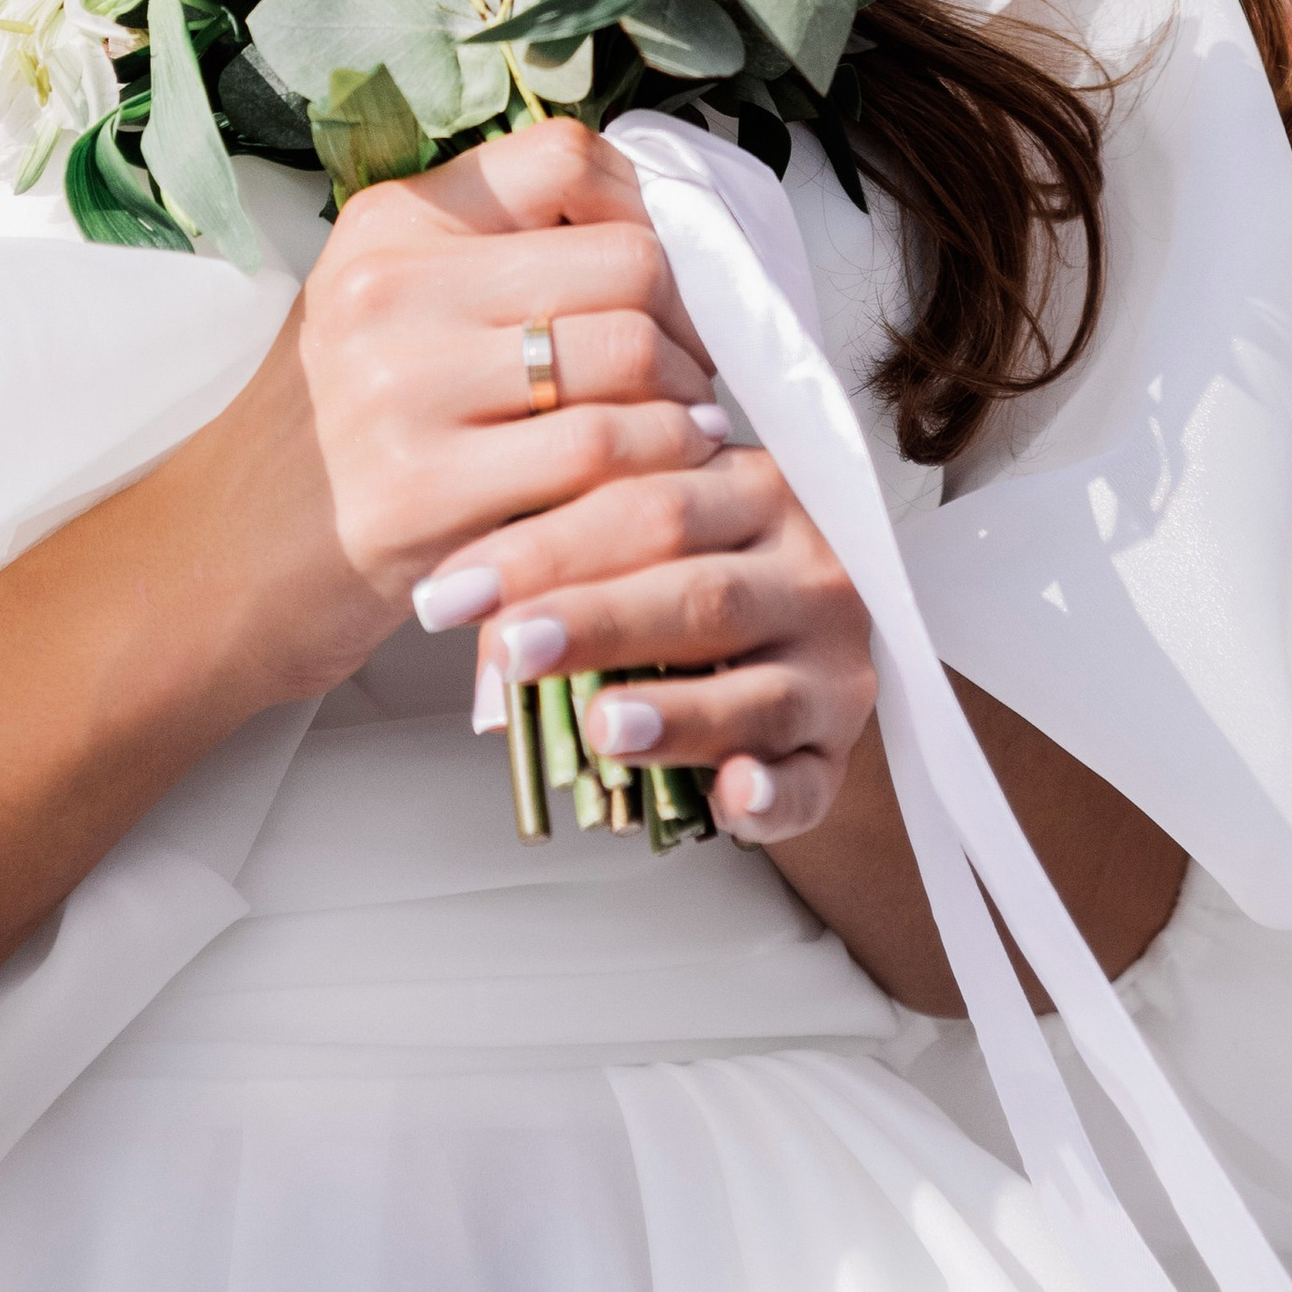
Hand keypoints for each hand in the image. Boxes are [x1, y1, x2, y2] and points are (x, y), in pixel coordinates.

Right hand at [247, 120, 727, 697]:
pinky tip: (655, 492)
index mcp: (389, 226)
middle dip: (688, 326)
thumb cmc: (329, 442)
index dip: (648, 213)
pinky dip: (656, 474)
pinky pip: (600, 459)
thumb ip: (490, 260)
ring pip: (629, 359)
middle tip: (691, 378)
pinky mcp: (422, 492)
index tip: (663, 282)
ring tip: (682, 438)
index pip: (565, 159)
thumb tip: (652, 237)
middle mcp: (390, 289)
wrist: (215, 568)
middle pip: (626, 262)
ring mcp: (401, 389)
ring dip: (684, 407)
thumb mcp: (382, 313)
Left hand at [425, 444, 876, 844]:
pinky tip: (732, 800)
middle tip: (510, 647)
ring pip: (757, 689)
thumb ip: (572, 568)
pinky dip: (774, 796)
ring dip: (677, 712)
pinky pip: (811, 781)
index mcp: (752, 492)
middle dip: (594, 621)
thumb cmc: (700, 575)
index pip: (644, 504)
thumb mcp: (648, 541)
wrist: (801, 627)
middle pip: (698, 591)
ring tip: (601, 727)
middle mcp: (808, 568)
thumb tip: (485, 644)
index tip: (451, 592)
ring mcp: (834, 662)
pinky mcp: (841, 748)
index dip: (540, 548)